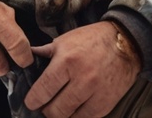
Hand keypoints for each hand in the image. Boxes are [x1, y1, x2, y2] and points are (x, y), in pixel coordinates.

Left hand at [24, 21, 140, 117]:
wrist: (125, 44)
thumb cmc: (92, 40)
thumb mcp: (64, 40)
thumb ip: (44, 53)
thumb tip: (26, 60)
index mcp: (67, 61)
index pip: (43, 90)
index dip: (33, 100)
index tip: (31, 102)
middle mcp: (82, 79)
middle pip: (55, 109)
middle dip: (45, 110)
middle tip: (44, 106)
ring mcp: (96, 94)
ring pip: (70, 117)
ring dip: (61, 115)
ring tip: (58, 107)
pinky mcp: (106, 104)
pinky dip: (76, 116)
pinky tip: (73, 109)